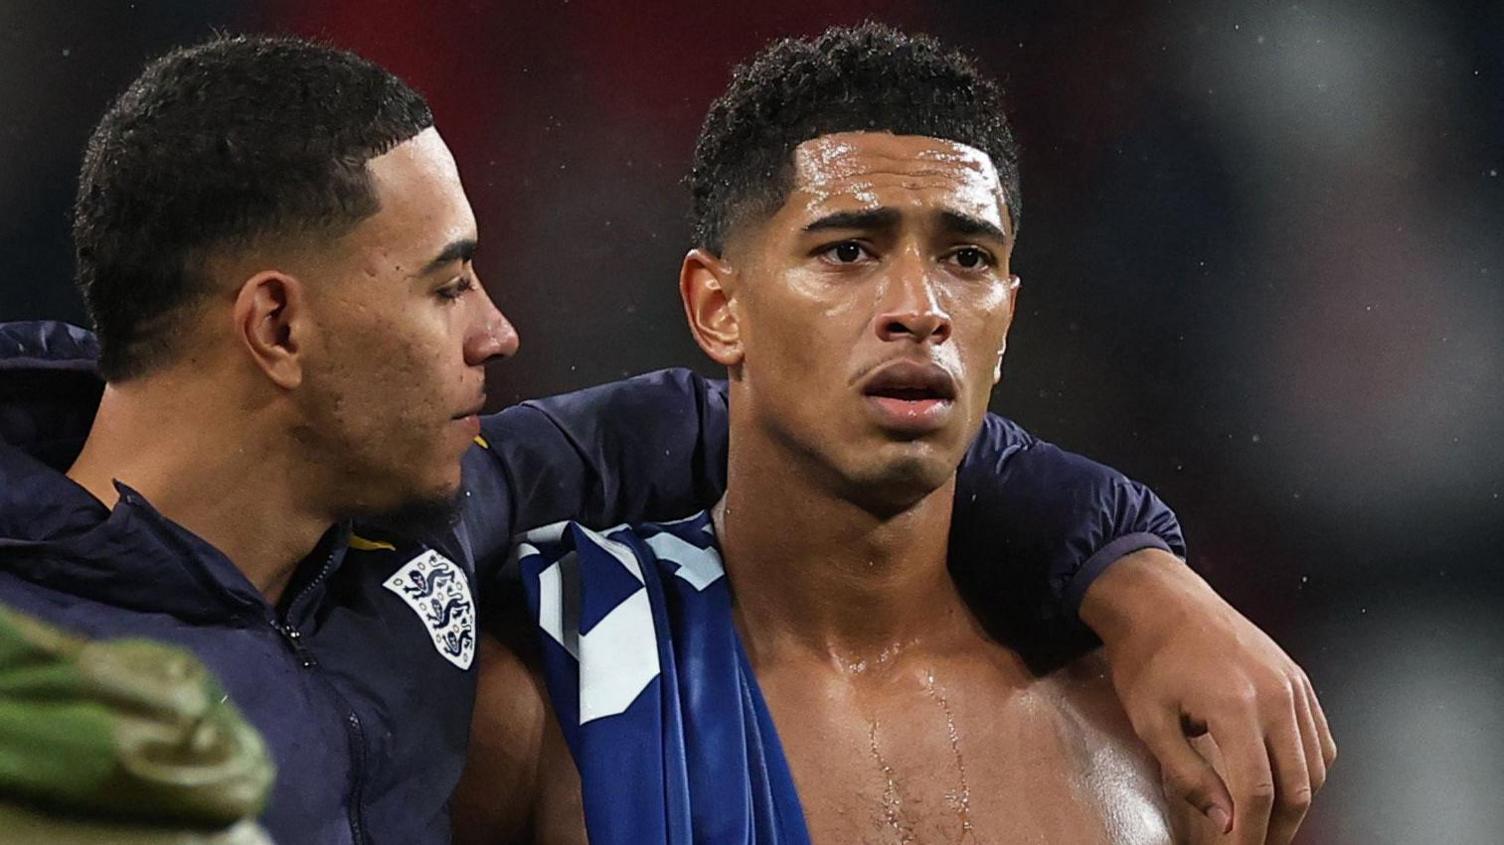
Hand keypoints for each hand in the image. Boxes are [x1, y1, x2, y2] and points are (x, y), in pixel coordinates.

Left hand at [1080, 549, 1335, 843]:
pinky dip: (1311, 768)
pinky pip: (1320, 736)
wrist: (1161, 601)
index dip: (1252, 831)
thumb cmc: (1148, 657)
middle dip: (1280, 826)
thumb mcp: (1151, 721)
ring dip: (1298, 801)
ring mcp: (1293, 684)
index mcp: (1236, 706)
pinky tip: (1288, 783)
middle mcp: (1276, 695)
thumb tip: (1225, 819)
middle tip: (1257, 843)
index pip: (1258, 791)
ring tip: (1270, 822)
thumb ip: (1189, 775)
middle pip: (1297, 784)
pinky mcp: (1298, 677)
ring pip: (1316, 764)